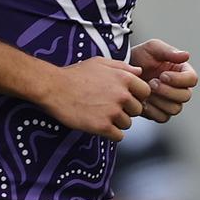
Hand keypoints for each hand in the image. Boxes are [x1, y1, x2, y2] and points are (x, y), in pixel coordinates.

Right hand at [35, 56, 149, 141]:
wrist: (54, 88)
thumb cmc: (75, 74)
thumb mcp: (100, 63)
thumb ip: (122, 67)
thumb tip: (139, 72)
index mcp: (124, 78)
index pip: (145, 92)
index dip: (136, 95)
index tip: (124, 97)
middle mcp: (122, 95)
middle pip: (137, 110)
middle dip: (126, 110)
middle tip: (108, 106)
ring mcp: (113, 112)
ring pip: (127, 124)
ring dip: (117, 122)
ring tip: (100, 113)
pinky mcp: (102, 126)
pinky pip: (118, 136)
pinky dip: (110, 133)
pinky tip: (98, 123)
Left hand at [129, 39, 197, 122]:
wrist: (123, 71)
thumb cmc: (140, 56)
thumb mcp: (152, 48)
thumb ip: (168, 51)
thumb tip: (186, 56)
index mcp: (182, 72)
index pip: (192, 79)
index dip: (179, 79)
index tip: (163, 75)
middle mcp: (180, 88)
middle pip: (185, 96)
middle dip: (167, 90)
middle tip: (151, 83)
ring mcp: (171, 102)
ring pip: (175, 109)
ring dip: (159, 100)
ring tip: (146, 90)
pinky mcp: (160, 112)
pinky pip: (162, 117)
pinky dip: (152, 110)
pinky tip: (142, 100)